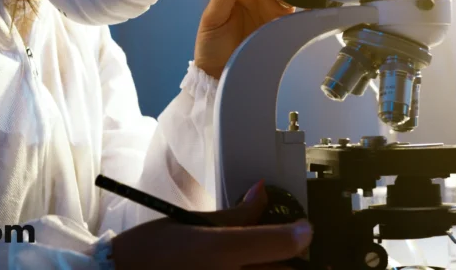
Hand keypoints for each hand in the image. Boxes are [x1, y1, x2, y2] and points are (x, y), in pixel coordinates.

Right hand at [110, 182, 312, 269]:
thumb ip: (236, 213)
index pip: (283, 243)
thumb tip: (261, 193)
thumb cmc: (151, 251)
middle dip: (296, 259)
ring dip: (278, 268)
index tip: (304, 228)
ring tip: (276, 262)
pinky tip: (254, 268)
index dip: (301, 234)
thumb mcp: (194, 222)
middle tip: (299, 249)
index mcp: (222, 250)